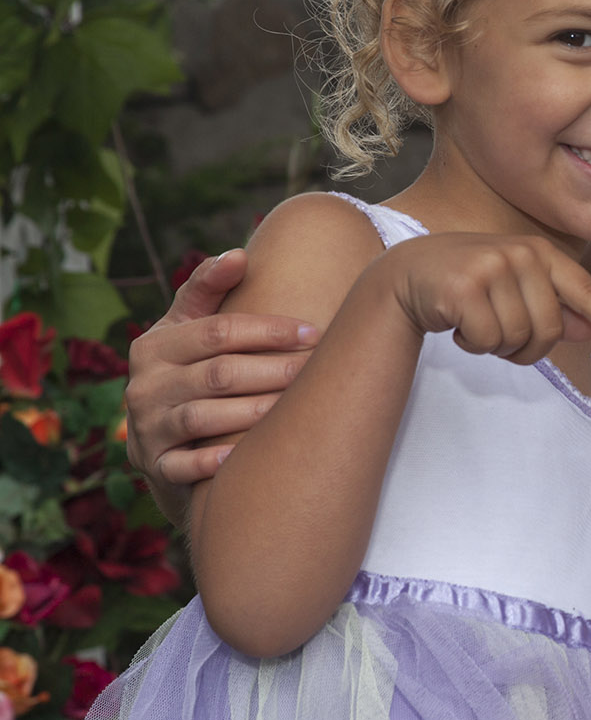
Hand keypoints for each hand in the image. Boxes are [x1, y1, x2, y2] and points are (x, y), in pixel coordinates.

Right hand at [125, 250, 319, 491]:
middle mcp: (144, 385)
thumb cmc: (189, 369)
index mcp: (156, 345)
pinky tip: (248, 453)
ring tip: (298, 406)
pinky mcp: (153, 466)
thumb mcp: (188, 327)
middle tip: (318, 368)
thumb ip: (209, 288)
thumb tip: (240, 253)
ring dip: (255, 411)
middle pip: (218, 374)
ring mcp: (146, 428)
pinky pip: (183, 466)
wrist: (161, 439)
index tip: (313, 331)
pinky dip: (213, 460)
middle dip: (273, 370)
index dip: (268, 330)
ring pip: (204, 418)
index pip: (217, 332)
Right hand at [381, 233, 590, 363]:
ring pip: (518, 337)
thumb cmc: (467, 284)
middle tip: (500, 339)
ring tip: (475, 324)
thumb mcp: (514, 289)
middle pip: (550, 328)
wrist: (406, 274)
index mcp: (539, 251)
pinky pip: (488, 340)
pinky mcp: (465, 286)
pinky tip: (456, 324)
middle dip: (527, 348)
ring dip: (496, 346)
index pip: (584, 289)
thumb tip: (589, 330)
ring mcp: (492, 266)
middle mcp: (520, 252)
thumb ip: (552, 307)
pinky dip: (473, 344)